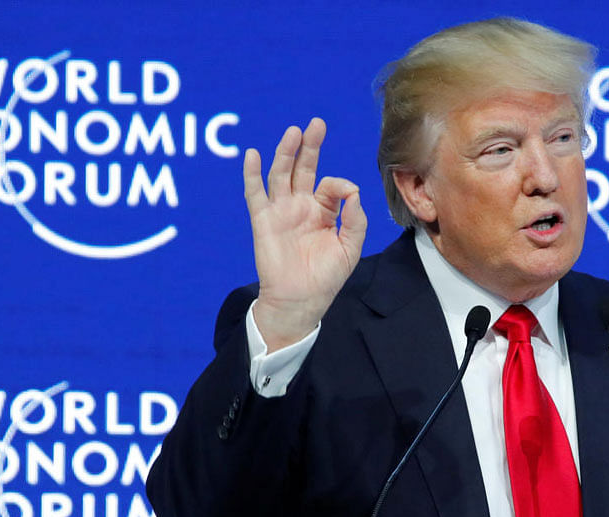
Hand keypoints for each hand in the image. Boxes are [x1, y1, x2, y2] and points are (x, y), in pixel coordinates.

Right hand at [244, 118, 366, 351]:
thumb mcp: (350, 248)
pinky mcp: (263, 220)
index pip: (330, 185)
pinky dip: (252, 174)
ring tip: (293, 132)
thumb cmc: (326, 277)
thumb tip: (354, 191)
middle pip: (303, 168)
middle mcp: (301, 206)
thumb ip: (355, 219)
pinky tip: (253, 155)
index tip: (348, 194)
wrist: (300, 301)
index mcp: (324, 211)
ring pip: (281, 174)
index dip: (340, 185)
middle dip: (310, 146)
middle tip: (316, 124)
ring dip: (285, 152)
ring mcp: (281, 211)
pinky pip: (255, 193)